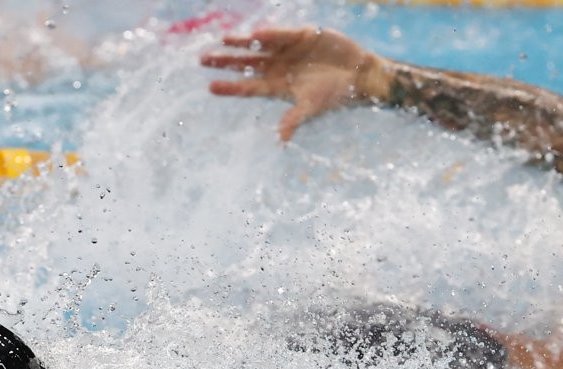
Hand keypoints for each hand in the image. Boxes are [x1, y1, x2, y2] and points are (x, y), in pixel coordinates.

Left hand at [200, 27, 387, 140]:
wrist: (360, 74)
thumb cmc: (335, 95)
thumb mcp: (312, 107)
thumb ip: (294, 119)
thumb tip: (281, 139)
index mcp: (276, 87)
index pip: (247, 87)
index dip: (229, 87)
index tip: (210, 87)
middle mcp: (278, 68)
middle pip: (245, 64)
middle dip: (225, 61)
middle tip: (202, 59)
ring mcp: (288, 51)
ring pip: (258, 47)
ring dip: (240, 43)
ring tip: (222, 39)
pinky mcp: (302, 36)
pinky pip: (281, 35)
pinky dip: (270, 35)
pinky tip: (255, 35)